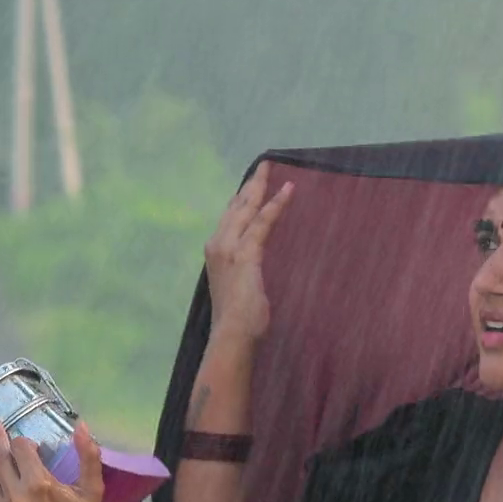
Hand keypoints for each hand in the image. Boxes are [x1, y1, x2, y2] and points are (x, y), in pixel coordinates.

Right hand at [205, 161, 294, 344]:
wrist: (232, 334)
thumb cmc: (237, 322)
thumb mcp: (239, 290)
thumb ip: (244, 274)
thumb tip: (251, 271)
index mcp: (215, 254)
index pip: (228, 220)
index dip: (239, 201)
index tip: (248, 187)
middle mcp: (218, 246)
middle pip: (235, 207)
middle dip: (250, 186)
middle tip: (263, 167)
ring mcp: (229, 249)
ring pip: (247, 209)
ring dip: (260, 187)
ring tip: (270, 169)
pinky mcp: (245, 254)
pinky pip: (263, 222)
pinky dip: (275, 205)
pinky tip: (287, 191)